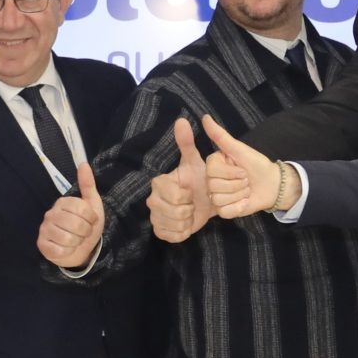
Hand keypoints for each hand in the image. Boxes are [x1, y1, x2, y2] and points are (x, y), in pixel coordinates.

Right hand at [36, 164, 103, 269]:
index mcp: (63, 202)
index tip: (90, 221)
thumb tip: (84, 163)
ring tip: (75, 240)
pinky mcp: (42, 245)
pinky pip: (60, 251)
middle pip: (76, 225)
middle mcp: (50, 213)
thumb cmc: (86, 225)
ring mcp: (44, 229)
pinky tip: (66, 248)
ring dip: (77, 243)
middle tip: (83, 233)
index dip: (91, 219)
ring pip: (68, 238)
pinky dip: (68, 252)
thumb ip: (88, 185)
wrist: (80, 249)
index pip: (83, 210)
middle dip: (85, 232)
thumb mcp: (92, 204)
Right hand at [150, 119, 215, 243]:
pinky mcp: (160, 232)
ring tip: (190, 213)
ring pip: (172, 225)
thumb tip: (181, 120)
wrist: (205, 200)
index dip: (185, 196)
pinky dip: (182, 233)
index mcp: (159, 183)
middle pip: (172, 211)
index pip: (173, 195)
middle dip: (187, 210)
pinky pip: (171, 236)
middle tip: (192, 203)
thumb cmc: (199, 180)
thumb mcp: (195, 161)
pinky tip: (186, 225)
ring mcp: (155, 216)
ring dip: (186, 221)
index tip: (191, 192)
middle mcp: (152, 199)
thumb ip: (187, 142)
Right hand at [200, 115, 282, 218]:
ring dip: (239, 195)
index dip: (230, 171)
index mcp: (214, 165)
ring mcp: (217, 197)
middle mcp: (212, 181)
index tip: (241, 168)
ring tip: (246, 190)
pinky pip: (225, 212)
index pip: (211, 170)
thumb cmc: (256, 164)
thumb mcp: (239, 149)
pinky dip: (239, 207)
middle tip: (245, 179)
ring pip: (218, 199)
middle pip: (214, 186)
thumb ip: (220, 136)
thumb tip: (205, 117)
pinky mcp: (225, 211)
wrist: (273, 183)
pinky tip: (245, 201)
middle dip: (237, 183)